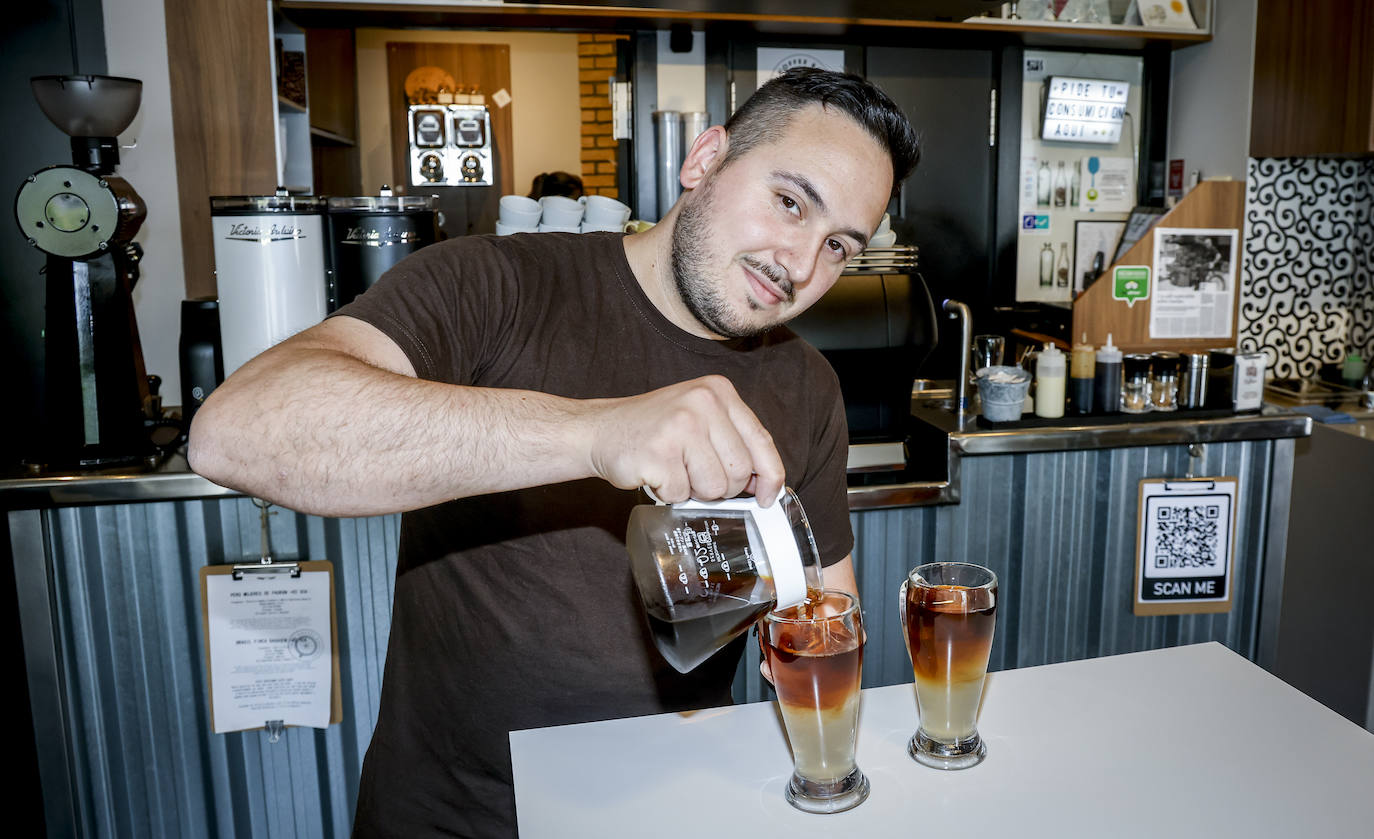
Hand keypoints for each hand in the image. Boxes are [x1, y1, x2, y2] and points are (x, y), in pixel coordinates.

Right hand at [585, 375, 784, 503]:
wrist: (600, 430)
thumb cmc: (654, 430)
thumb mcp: (699, 418)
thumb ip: (733, 442)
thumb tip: (766, 484)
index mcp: (719, 391)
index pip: (761, 440)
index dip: (770, 475)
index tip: (768, 496)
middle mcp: (703, 402)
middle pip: (740, 471)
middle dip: (721, 486)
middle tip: (694, 474)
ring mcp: (681, 426)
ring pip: (714, 487)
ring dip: (694, 491)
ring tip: (673, 470)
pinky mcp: (659, 452)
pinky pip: (682, 494)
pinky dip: (669, 494)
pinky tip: (655, 473)